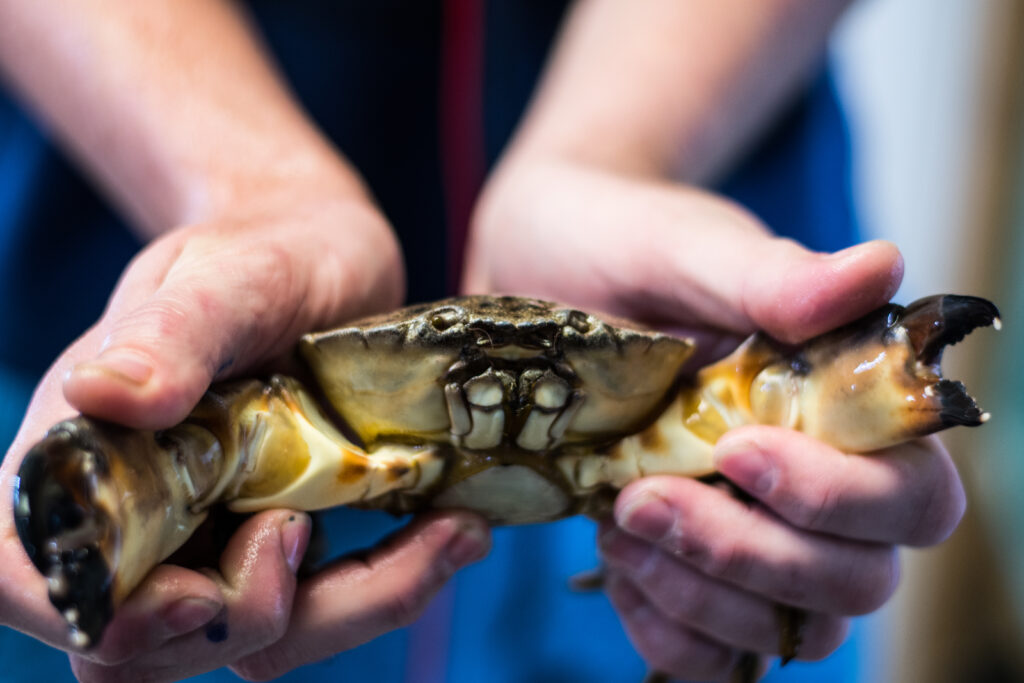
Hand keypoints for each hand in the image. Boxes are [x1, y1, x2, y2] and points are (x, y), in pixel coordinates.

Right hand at [0, 191, 490, 680]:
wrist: (328, 255)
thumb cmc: (265, 250)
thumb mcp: (226, 277)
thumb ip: (170, 331)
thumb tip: (98, 393)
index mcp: (86, 452)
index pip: (30, 569)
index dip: (93, 616)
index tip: (196, 594)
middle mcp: (142, 513)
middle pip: (147, 643)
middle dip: (248, 615)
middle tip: (314, 533)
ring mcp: (215, 536)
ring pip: (251, 637)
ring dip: (352, 610)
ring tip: (449, 535)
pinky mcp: (286, 542)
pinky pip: (322, 609)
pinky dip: (390, 586)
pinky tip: (457, 533)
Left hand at [465, 158, 964, 677]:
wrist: (538, 267)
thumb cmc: (622, 244)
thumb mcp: (684, 249)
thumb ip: (775, 276)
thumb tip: (882, 267)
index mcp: (840, 404)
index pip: (910, 496)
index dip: (840, 498)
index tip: (739, 448)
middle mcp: (811, 480)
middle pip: (854, 580)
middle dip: (753, 556)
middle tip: (644, 496)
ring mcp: (749, 528)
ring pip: (786, 627)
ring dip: (704, 596)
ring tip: (617, 523)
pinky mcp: (685, 560)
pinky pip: (711, 649)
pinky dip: (670, 629)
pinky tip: (619, 565)